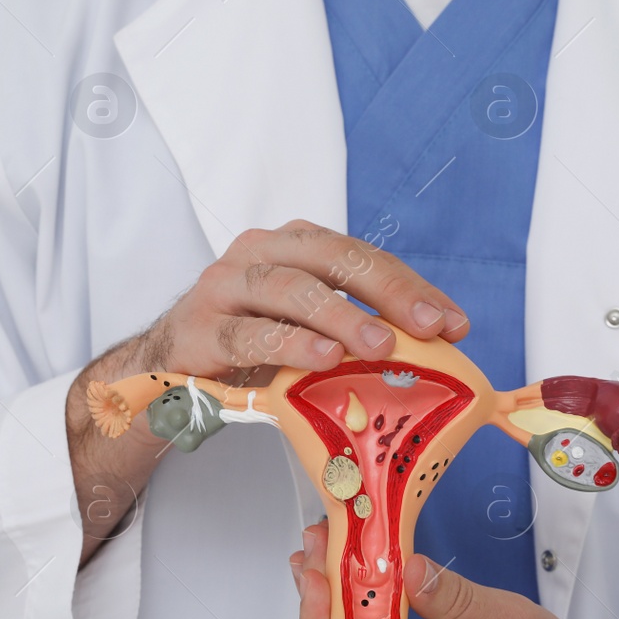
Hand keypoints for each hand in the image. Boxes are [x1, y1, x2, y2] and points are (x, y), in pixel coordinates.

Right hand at [131, 218, 468, 382]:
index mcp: (291, 246)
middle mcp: (257, 253)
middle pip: (329, 257)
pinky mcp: (196, 330)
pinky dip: (289, 344)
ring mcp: (222, 288)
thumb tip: (434, 351)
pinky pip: (246, 334)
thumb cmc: (247, 346)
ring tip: (381, 346)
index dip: (410, 286)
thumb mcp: (305, 330)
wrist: (164, 371)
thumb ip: (356, 330)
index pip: (360, 256)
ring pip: (288, 289)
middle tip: (428, 327)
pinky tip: (324, 358)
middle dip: (386, 290)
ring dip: (341, 316)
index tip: (455, 324)